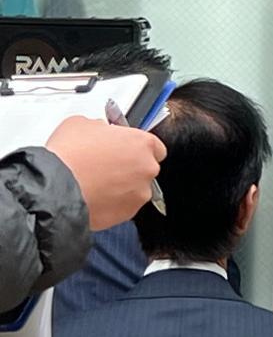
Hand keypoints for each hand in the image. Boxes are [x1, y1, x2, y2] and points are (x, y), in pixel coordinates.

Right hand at [46, 116, 165, 228]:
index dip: (136, 148)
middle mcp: (147, 168)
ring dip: (120, 186)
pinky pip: (123, 206)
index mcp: (142, 143)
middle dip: (128, 167)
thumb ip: (100, 127)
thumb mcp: (81, 124)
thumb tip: (99, 131)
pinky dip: (111, 203)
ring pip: (135, 189)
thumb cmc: (68, 156)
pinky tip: (93, 196)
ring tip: (95, 183)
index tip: (125, 149)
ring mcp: (140, 193)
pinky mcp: (128, 212)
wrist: (55, 188)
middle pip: (145, 168)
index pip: (154, 146)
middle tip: (104, 166)